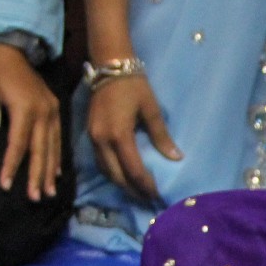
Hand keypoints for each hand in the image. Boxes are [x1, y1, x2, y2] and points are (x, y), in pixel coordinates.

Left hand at [0, 41, 62, 200]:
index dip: (12, 165)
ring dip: (50, 171)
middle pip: (40, 150)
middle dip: (37, 176)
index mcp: (25, 107)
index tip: (6, 184)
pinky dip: (57, 156)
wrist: (13, 47)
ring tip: (49, 192)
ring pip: (52, 147)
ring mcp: (52, 111)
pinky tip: (57, 172)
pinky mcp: (54, 109)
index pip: (18, 143)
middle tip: (36, 198)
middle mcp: (43, 112)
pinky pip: (57, 138)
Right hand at [88, 72, 180, 203]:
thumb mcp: (151, 110)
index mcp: (119, 135)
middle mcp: (102, 140)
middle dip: (133, 190)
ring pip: (106, 172)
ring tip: (137, 192)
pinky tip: (124, 177)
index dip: (146, 185)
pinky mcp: (90, 134)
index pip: (133, 170)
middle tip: (148, 199)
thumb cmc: (134, 86)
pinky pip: (100, 162)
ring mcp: (93, 138)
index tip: (157, 194)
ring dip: (121, 184)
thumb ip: (162, 136)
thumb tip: (176, 158)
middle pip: (117, 177)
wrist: (109, 66)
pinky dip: (112, 173)